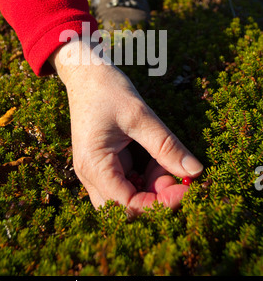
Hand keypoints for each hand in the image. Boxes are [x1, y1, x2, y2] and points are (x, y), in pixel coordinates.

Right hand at [49, 39, 202, 217]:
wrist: (86, 72)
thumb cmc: (107, 89)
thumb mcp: (140, 116)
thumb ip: (166, 146)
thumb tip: (195, 172)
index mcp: (94, 165)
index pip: (127, 206)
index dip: (159, 205)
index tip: (186, 188)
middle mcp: (90, 175)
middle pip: (125, 208)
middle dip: (156, 200)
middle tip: (179, 178)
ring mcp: (95, 171)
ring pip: (127, 198)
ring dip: (152, 188)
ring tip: (168, 161)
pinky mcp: (104, 164)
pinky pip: (127, 182)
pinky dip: (146, 176)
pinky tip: (158, 158)